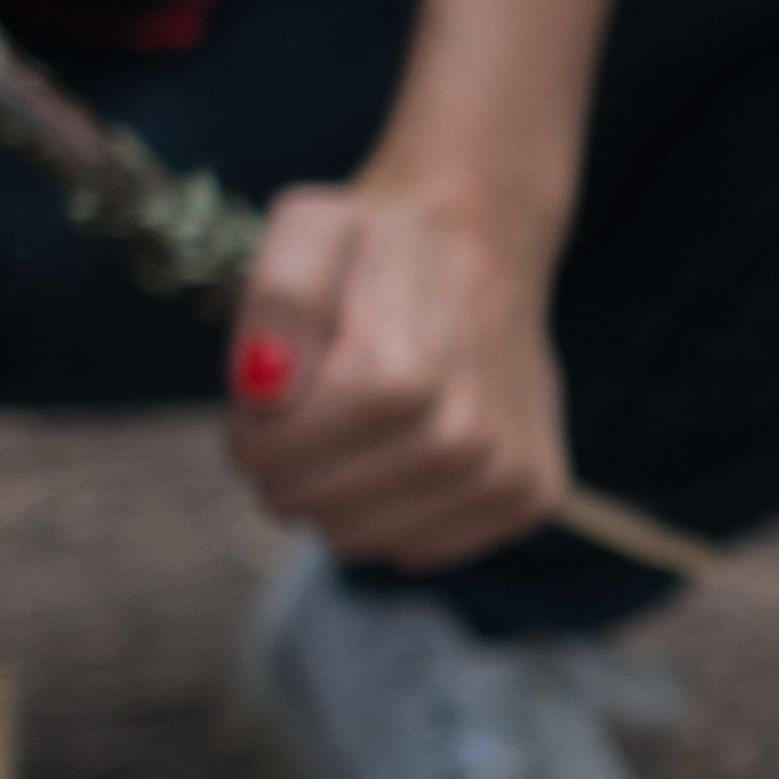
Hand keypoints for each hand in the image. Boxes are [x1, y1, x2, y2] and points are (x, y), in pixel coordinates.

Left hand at [225, 182, 568, 568]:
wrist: (491, 240)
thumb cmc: (386, 243)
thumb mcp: (312, 229)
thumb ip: (276, 299)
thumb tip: (264, 390)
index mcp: (400, 371)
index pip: (272, 458)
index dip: (248, 431)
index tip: (269, 392)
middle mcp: (463, 432)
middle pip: (316, 507)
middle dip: (291, 466)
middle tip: (314, 408)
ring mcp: (504, 470)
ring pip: (362, 539)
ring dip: (340, 494)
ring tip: (360, 428)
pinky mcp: (529, 495)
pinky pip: (420, 548)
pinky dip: (396, 513)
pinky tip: (407, 451)